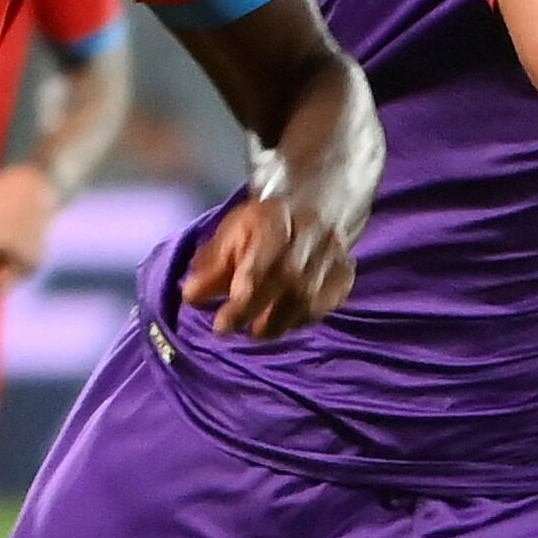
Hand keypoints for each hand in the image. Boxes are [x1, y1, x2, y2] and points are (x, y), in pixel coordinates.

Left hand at [180, 183, 355, 339]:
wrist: (313, 205)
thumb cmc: (262, 226)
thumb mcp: (230, 234)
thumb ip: (211, 265)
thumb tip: (192, 296)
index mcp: (277, 216)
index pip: (266, 251)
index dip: (247, 286)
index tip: (225, 315)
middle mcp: (312, 232)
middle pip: (289, 277)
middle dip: (255, 308)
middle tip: (228, 328)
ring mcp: (334, 254)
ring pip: (310, 296)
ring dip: (279, 321)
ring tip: (255, 331)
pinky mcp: (345, 273)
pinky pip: (326, 304)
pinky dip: (302, 320)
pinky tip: (283, 324)